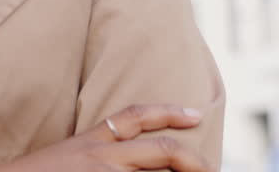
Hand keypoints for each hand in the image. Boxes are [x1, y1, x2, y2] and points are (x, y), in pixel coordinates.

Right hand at [0, 105, 209, 171]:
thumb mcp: (68, 156)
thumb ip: (99, 153)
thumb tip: (128, 159)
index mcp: (92, 141)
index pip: (135, 116)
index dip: (169, 112)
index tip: (194, 113)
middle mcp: (101, 156)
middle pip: (160, 149)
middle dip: (192, 159)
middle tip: (209, 169)